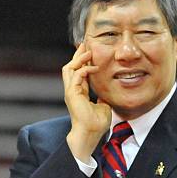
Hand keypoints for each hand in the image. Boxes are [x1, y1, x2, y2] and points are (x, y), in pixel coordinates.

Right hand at [62, 42, 110, 162]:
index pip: (78, 72)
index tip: (89, 52)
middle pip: (70, 67)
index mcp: (78, 92)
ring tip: (88, 51)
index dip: (83, 62)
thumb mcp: (103, 106)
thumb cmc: (96, 123)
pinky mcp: (72, 94)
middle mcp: (72, 90)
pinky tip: (95, 67)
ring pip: (69, 68)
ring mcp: (71, 92)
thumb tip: (107, 92)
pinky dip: (85, 69)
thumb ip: (102, 97)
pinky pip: (76, 76)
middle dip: (77, 55)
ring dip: (78, 59)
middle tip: (85, 44)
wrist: (91, 133)